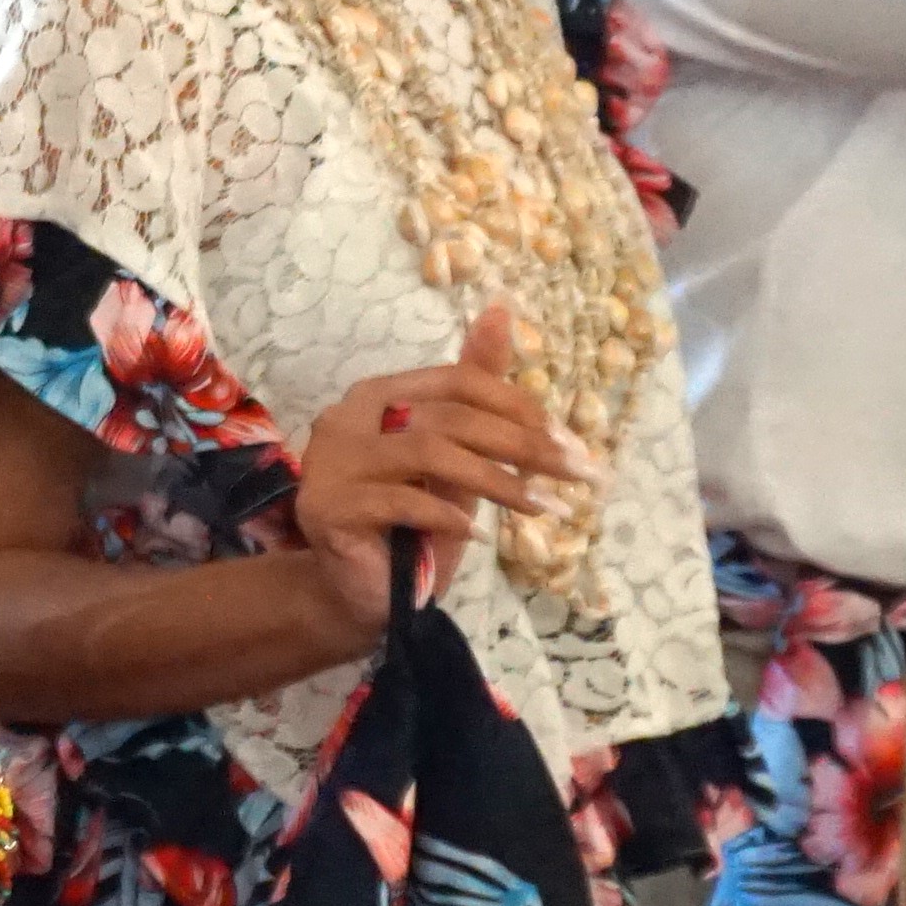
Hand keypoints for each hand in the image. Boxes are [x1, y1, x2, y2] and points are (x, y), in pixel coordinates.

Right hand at [293, 301, 584, 589]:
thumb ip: (475, 392)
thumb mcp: (458, 458)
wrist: (361, 596)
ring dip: (499, 482)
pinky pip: (403, 500)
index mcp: (378, 394)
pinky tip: (478, 536)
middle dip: (523, 445)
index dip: (518, 407)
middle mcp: (347, 417)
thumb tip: (502, 309)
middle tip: (577, 475)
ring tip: (544, 509)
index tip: (570, 445)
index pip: (456, 382)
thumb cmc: (415, 525)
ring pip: (431, 452)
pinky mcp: (329, 505)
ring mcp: (332, 461)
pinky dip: (449, 516)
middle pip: (449, 415)